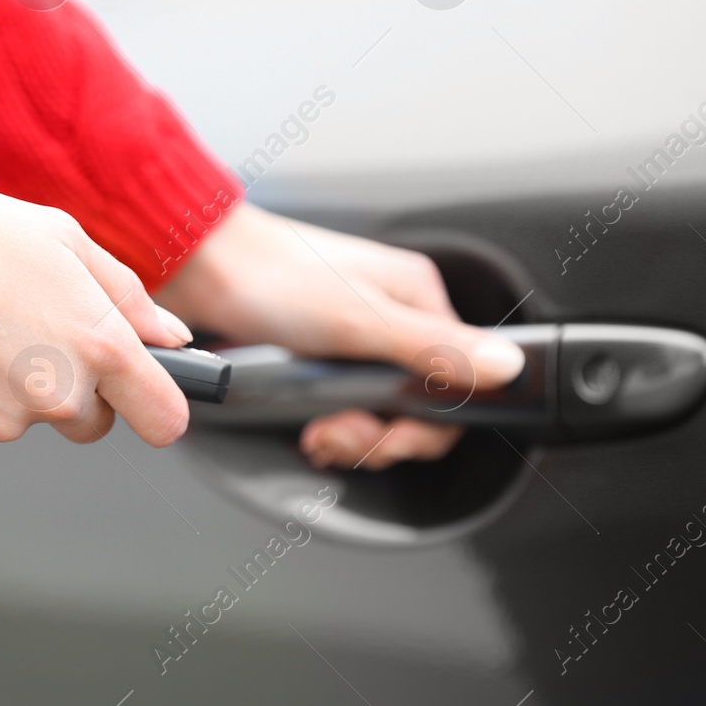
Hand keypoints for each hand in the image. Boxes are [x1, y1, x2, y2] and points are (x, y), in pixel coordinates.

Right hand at [0, 176, 193, 450]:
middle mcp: (58, 393)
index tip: (147, 395)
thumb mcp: (66, 240)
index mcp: (99, 343)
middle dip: (77, 389)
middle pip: (92, 423)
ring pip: (31, 420)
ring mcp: (5, 421)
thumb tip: (170, 336)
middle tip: (33, 332)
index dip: (159, 406)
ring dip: (16, 388)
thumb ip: (129, 297)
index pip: (164, 418)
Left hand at [157, 202, 522, 469]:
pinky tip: (308, 429)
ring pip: (381, 412)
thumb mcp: (359, 320)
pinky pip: (345, 406)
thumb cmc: (270, 276)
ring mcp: (357, 339)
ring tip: (317, 436)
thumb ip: (435, 349)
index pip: (458, 386)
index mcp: (420, 300)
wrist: (196, 264)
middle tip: (339, 438)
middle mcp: (395, 318)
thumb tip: (509, 366)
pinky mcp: (321, 356)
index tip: (384, 440)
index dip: (423, 426)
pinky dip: (330, 425)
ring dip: (352, 435)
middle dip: (381, 436)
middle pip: (420, 407)